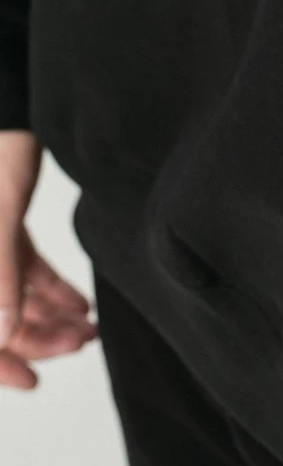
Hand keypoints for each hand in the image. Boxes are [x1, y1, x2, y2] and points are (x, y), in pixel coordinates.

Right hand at [0, 130, 96, 388]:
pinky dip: (48, 286)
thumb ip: (0, 274)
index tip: (32, 381)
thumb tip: (3, 336)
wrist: (10, 84)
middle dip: (33, 336)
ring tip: (90, 328)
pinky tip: (81, 303)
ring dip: (47, 314)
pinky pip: (18, 265)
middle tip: (80, 345)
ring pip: (7, 292)